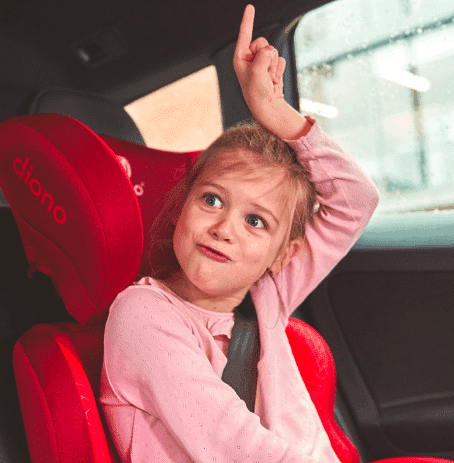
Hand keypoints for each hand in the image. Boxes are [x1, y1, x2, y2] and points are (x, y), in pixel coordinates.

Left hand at [233, 5, 285, 119]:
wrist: (267, 106)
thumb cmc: (256, 92)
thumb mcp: (256, 72)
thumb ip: (263, 55)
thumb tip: (270, 50)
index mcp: (240, 57)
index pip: (244, 34)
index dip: (248, 20)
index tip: (250, 7)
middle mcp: (250, 57)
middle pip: (263, 42)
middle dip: (266, 56)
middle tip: (263, 72)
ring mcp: (261, 61)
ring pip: (273, 51)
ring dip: (273, 66)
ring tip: (267, 79)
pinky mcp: (271, 66)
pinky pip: (280, 59)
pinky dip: (279, 70)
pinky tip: (273, 81)